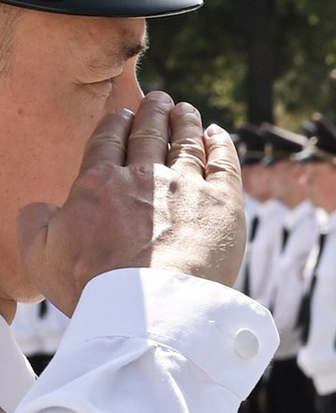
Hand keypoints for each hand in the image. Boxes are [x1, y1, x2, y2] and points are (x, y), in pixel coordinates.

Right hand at [19, 94, 248, 306]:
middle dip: (153, 112)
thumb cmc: (90, 287)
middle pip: (149, 133)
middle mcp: (143, 176)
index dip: (117, 122)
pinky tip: (219, 136)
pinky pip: (224, 164)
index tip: (123, 114)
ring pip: (187, 142)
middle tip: (159, 100)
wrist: (147, 312)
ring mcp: (186, 188)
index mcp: (99, 182)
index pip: (109, 139)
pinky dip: (221, 145)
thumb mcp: (41, 255)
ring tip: (186, 111)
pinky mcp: (223, 207)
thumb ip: (34, 224)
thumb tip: (39, 207)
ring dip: (186, 122)